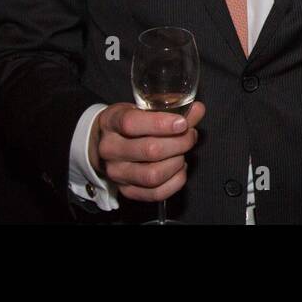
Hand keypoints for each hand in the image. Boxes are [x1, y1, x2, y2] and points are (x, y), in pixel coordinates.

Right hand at [89, 101, 204, 202]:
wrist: (103, 144)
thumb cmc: (129, 123)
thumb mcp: (143, 108)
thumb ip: (173, 108)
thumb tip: (198, 110)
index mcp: (111, 122)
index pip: (131, 123)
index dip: (161, 123)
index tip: (182, 123)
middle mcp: (110, 149)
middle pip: (149, 150)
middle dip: (179, 143)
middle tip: (190, 135)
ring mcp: (116, 173)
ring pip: (153, 175)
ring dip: (177, 162)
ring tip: (182, 152)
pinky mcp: (126, 191)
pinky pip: (156, 193)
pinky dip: (176, 181)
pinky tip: (179, 168)